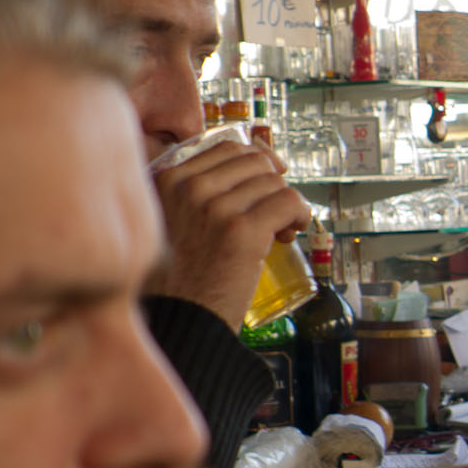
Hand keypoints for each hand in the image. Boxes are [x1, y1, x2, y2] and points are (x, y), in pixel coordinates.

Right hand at [146, 139, 313, 328]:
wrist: (179, 320)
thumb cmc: (179, 274)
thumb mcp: (174, 218)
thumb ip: (201, 188)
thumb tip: (264, 155)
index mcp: (167, 179)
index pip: (228, 147)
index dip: (257, 164)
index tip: (266, 185)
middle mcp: (188, 188)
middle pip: (255, 162)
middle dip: (272, 183)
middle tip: (273, 213)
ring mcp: (214, 207)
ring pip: (274, 183)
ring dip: (286, 204)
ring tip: (278, 230)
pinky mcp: (242, 231)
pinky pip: (289, 201)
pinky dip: (301, 214)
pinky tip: (292, 231)